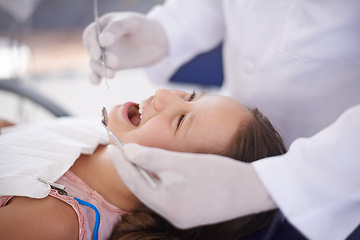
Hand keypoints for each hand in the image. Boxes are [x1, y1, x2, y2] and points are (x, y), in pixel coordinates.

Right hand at [83, 12, 167, 83]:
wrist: (158, 42)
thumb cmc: (144, 28)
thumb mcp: (132, 23)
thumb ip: (117, 28)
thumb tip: (102, 41)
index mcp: (103, 25)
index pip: (90, 34)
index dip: (92, 45)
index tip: (99, 54)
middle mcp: (101, 40)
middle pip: (92, 50)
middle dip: (101, 59)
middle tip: (115, 63)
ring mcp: (106, 54)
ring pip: (95, 63)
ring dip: (100, 70)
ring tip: (112, 74)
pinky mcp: (112, 66)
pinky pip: (99, 72)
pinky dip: (96, 77)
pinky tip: (97, 82)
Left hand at [107, 144, 275, 227]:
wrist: (253, 189)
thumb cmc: (219, 173)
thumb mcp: (181, 162)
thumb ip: (151, 157)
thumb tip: (127, 151)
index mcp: (166, 205)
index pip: (134, 182)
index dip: (122, 163)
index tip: (113, 146)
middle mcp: (171, 216)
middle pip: (143, 188)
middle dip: (131, 167)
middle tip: (121, 148)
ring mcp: (182, 217)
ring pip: (155, 192)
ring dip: (145, 173)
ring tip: (137, 156)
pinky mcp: (191, 212)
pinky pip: (167, 195)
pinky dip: (160, 180)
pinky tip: (158, 168)